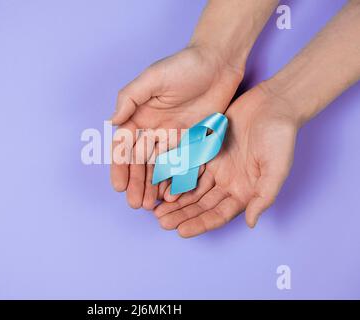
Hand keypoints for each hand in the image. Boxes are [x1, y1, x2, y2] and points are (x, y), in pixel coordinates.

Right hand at [110, 46, 243, 209]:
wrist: (218, 62)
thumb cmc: (183, 65)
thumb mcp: (152, 78)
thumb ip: (129, 98)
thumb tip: (111, 122)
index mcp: (140, 116)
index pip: (125, 147)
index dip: (120, 167)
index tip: (119, 186)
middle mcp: (154, 129)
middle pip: (141, 162)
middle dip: (137, 183)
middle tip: (136, 204)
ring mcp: (174, 137)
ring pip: (160, 167)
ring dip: (154, 186)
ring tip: (150, 206)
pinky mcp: (194, 140)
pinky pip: (183, 164)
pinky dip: (176, 180)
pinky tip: (172, 195)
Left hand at [154, 84, 297, 236]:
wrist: (272, 104)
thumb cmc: (280, 137)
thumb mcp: (277, 168)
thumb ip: (263, 196)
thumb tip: (251, 223)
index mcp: (245, 192)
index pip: (219, 214)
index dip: (200, 224)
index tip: (181, 231)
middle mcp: (228, 183)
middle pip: (201, 205)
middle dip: (182, 215)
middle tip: (161, 222)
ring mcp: (216, 167)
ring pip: (191, 188)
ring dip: (175, 200)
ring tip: (156, 209)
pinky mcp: (207, 151)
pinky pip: (187, 167)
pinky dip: (175, 177)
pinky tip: (160, 184)